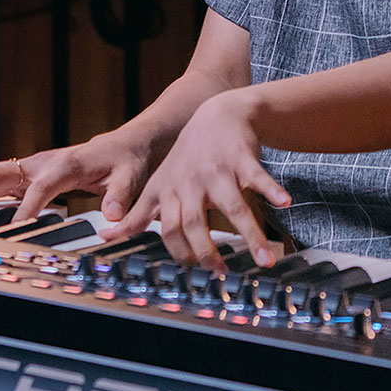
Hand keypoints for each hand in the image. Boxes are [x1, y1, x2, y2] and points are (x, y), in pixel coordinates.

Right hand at [0, 129, 152, 223]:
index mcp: (64, 165)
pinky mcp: (29, 175)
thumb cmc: (126, 161)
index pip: (37, 189)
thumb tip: (110, 216)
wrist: (123, 145)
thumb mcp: (131, 177)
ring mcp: (32, 167)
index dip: (23, 209)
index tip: (9, 230)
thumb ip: (119, 196)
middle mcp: (42, 163)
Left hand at [100, 89, 289, 271]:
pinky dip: (271, 189)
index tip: (196, 274)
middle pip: (194, 222)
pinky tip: (284, 202)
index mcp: (170, 192)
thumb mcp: (158, 184)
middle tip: (222, 274)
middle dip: (208, 251)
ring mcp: (216, 169)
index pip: (169, 229)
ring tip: (266, 258)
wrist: (215, 115)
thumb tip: (106, 236)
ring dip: (250, 233)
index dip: (180, 253)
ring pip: (232, 206)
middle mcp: (191, 182)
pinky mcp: (241, 157)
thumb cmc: (186, 157)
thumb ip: (136, 213)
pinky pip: (257, 176)